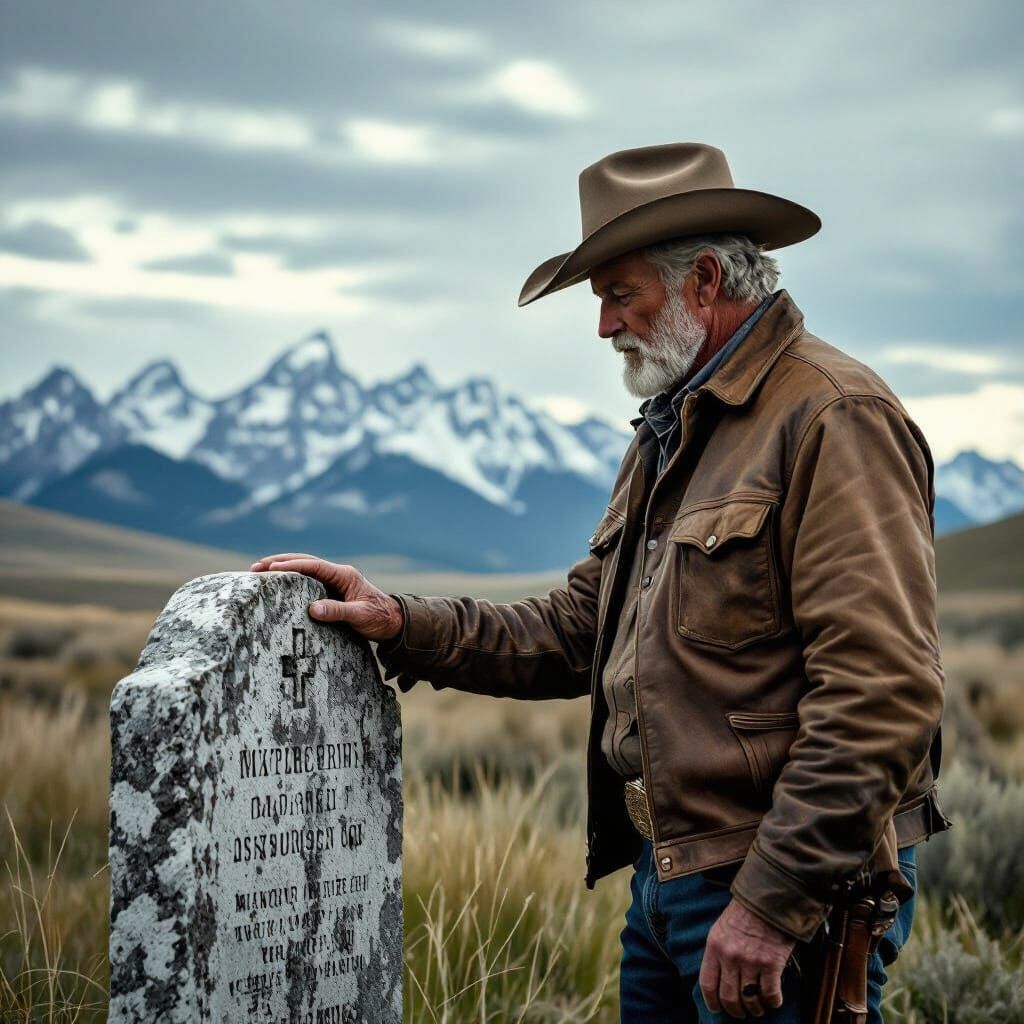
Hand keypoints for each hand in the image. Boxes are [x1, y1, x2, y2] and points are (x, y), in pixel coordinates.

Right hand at [250, 553, 403, 641]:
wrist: (394, 622)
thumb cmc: (379, 618)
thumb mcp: (360, 616)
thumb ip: (337, 612)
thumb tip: (312, 609)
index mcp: (345, 575)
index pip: (314, 566)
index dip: (292, 566)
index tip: (272, 569)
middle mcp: (338, 574)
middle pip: (305, 562)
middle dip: (280, 562)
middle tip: (255, 567)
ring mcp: (335, 581)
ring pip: (305, 569)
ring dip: (283, 568)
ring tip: (259, 571)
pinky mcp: (332, 590)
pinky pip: (308, 581)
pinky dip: (292, 579)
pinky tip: (278, 584)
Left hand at [699, 898, 794, 1018]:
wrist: (768, 898)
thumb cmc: (745, 913)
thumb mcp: (721, 929)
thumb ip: (718, 953)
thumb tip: (720, 981)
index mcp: (714, 947)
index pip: (707, 984)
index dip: (712, 1002)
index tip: (718, 1009)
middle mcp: (730, 956)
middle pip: (729, 997)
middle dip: (736, 1011)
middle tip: (743, 1012)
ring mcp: (751, 960)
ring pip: (750, 1000)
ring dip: (755, 1009)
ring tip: (759, 1007)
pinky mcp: (771, 963)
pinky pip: (770, 994)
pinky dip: (773, 1002)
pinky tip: (774, 1000)